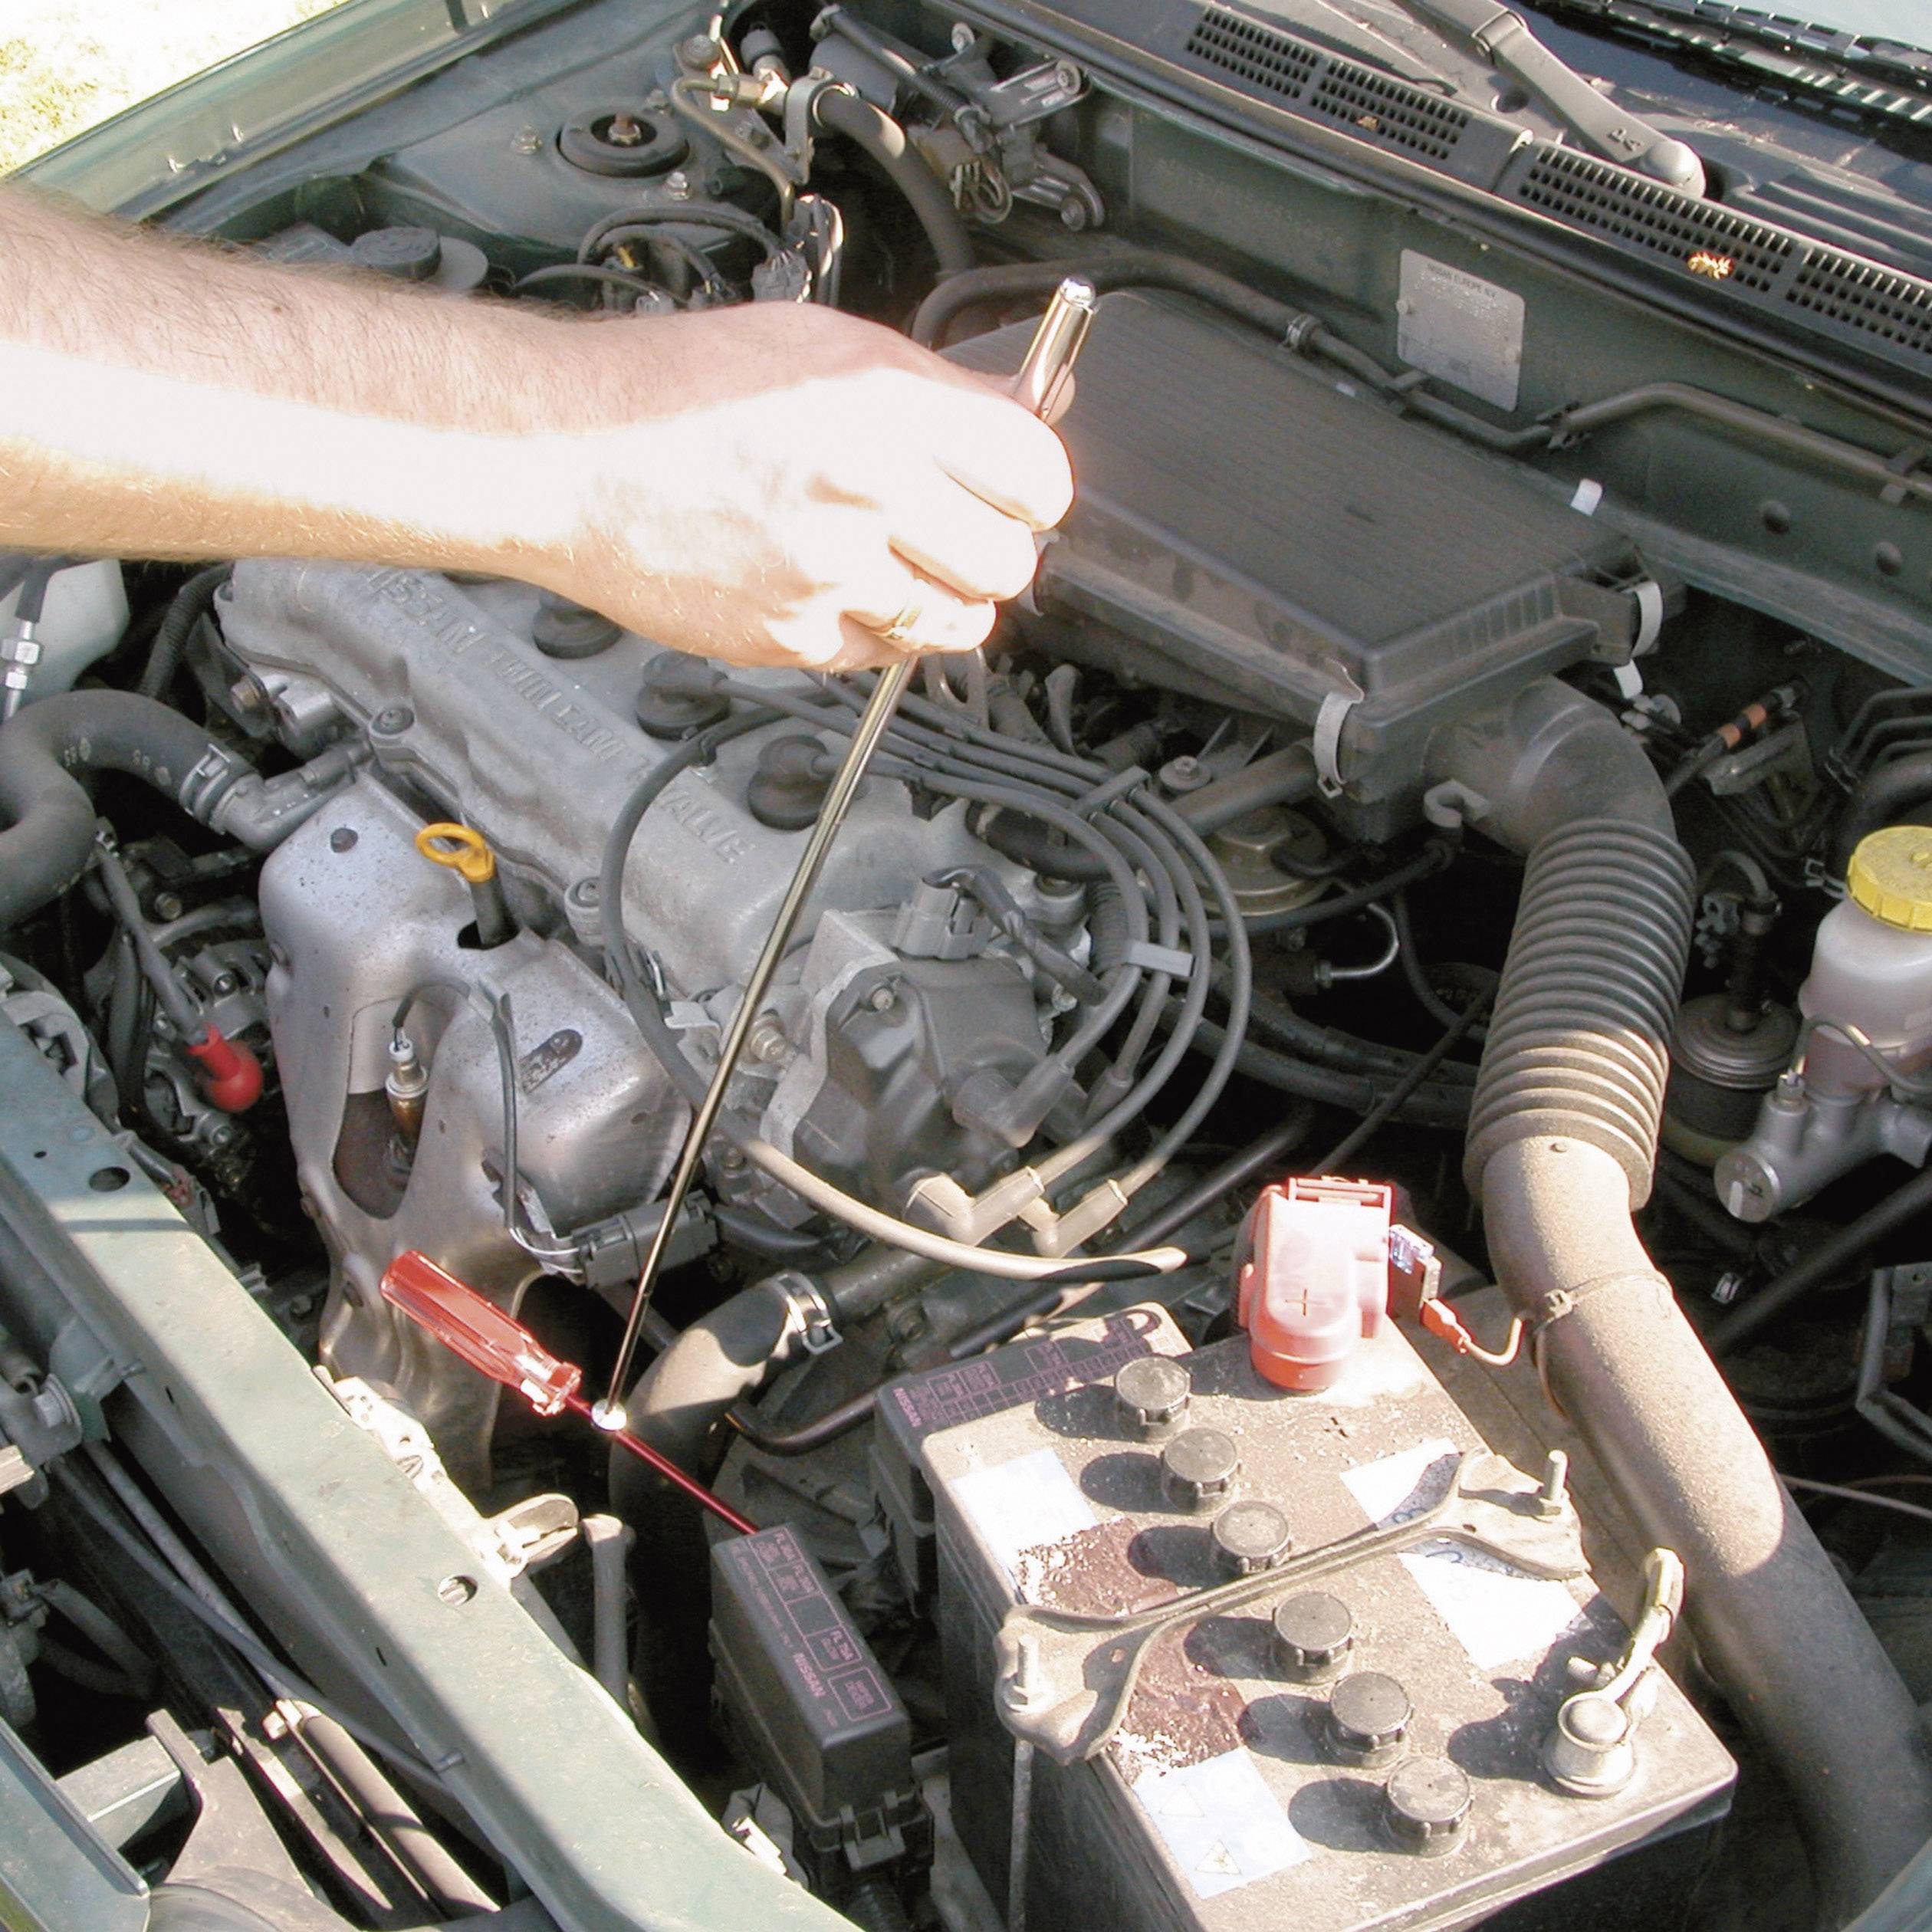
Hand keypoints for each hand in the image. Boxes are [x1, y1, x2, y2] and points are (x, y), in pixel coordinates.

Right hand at [530, 303, 1073, 670]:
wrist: (567, 453)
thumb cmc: (677, 391)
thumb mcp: (822, 348)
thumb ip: (932, 392)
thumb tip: (1021, 417)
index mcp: (886, 402)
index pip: (1038, 474)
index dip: (1032, 489)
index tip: (1013, 494)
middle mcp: (867, 487)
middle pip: (1009, 561)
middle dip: (989, 550)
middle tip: (950, 533)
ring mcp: (829, 571)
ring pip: (957, 623)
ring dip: (941, 601)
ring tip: (894, 566)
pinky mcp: (791, 635)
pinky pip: (882, 654)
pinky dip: (872, 630)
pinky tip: (831, 586)